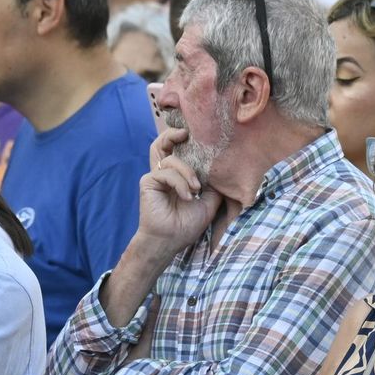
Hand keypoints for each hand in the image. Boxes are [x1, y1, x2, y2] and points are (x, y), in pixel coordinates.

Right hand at [134, 128, 220, 258]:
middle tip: (186, 132)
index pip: (178, 150)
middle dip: (173, 134)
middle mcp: (164, 173)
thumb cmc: (186, 225)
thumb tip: (226, 172)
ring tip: (196, 188)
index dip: (184, 139)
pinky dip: (179, 183)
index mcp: (176, 176)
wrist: (170, 241)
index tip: (199, 132)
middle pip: (162, 143)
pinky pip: (166, 173)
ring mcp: (155, 177)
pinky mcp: (148, 182)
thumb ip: (213, 186)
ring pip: (170, 158)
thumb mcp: (208, 203)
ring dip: (187, 172)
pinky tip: (187, 197)